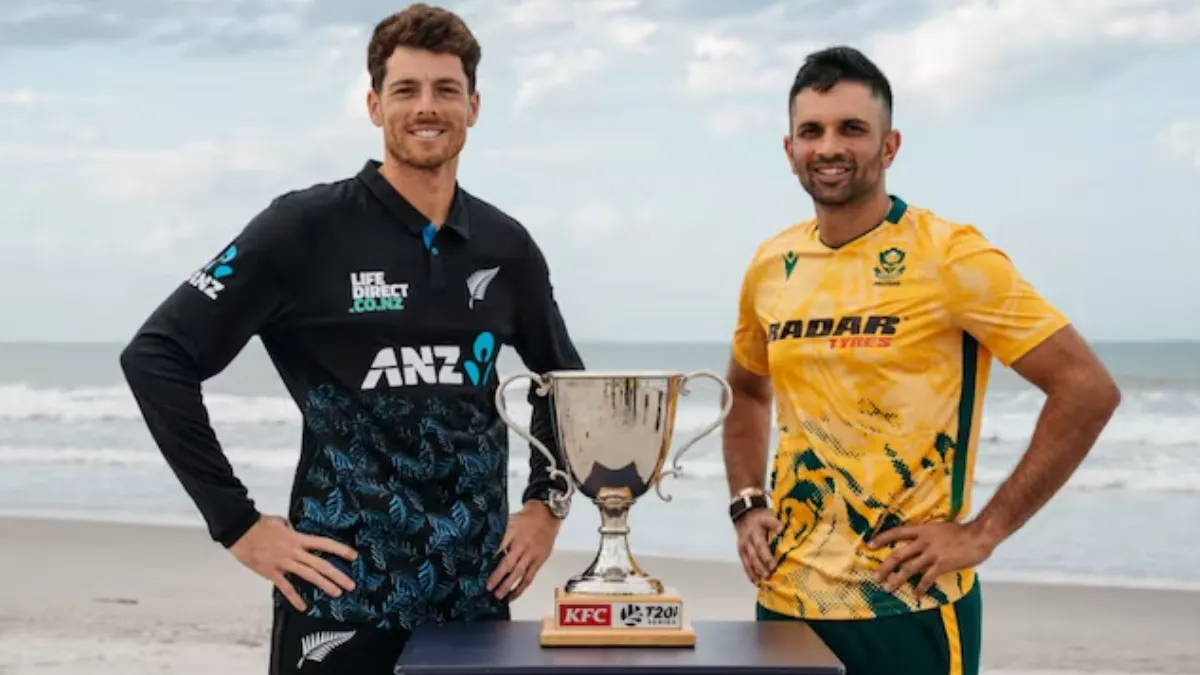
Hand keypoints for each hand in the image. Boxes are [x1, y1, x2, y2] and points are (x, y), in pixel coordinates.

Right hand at [229, 514, 358, 611]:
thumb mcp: (281, 523)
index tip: (354, 556)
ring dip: (324, 585)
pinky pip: (286, 587)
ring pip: (308, 576)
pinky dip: (295, 598)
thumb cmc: (260, 524)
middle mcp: (294, 552)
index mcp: (298, 538)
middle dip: (338, 575)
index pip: (324, 544)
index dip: (340, 550)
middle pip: (321, 564)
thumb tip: (296, 533)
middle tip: (351, 585)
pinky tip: (304, 607)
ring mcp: (284, 563)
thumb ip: (292, 530)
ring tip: (337, 593)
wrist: (240, 530)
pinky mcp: (271, 572)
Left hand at [487, 501, 560, 601]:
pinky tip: (513, 596)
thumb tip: (482, 545)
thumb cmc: (525, 518)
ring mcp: (531, 555)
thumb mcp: (509, 520)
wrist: (547, 515)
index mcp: (512, 533)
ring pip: (519, 573)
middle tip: (488, 588)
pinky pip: (529, 577)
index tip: (479, 570)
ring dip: (508, 586)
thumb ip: (498, 533)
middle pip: (508, 563)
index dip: (489, 559)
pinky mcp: (539, 561)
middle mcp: (522, 545)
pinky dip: (521, 588)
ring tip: (498, 596)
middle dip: (497, 577)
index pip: (499, 548)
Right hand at [735, 508, 782, 583]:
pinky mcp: (741, 553)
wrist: (744, 516)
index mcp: (756, 531)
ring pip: (749, 561)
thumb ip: (775, 523)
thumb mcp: (767, 516)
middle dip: (762, 565)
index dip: (768, 553)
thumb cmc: (759, 518)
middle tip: (770, 574)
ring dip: (756, 572)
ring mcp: (743, 547)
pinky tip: (757, 582)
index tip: (775, 562)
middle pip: (755, 554)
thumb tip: (782, 530)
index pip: (761, 542)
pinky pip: (745, 565)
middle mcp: (748, 539)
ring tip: (763, 581)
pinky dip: (750, 574)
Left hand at [869, 520, 996, 595]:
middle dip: (885, 566)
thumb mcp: (939, 528)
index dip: (882, 538)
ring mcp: (932, 553)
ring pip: (909, 568)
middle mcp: (924, 541)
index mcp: (922, 529)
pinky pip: (927, 578)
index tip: (870, 545)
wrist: (979, 535)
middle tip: (875, 576)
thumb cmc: (961, 531)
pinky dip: (920, 587)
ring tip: (888, 588)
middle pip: (898, 554)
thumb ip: (927, 535)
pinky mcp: (942, 564)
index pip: (897, 532)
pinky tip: (915, 595)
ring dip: (897, 579)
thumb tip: (917, 543)